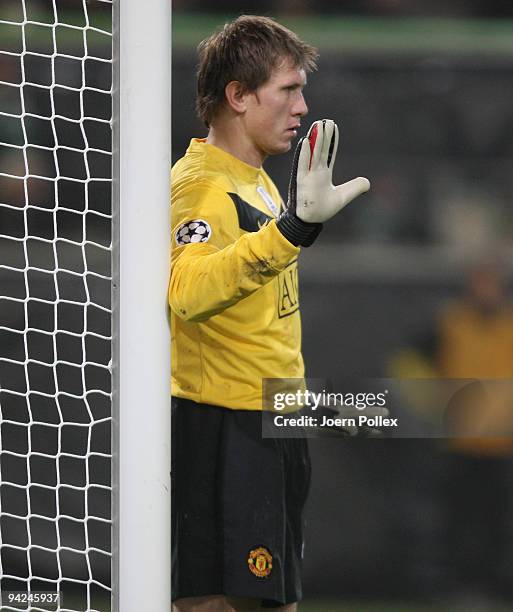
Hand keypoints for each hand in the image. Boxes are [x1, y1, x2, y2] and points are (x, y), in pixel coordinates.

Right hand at [276, 119, 369, 246]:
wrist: (309, 221)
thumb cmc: (322, 209)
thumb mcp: (343, 196)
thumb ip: (355, 187)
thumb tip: (368, 182)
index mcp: (323, 173)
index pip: (328, 153)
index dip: (331, 140)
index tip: (333, 127)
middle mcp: (315, 172)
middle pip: (320, 149)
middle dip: (323, 135)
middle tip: (325, 120)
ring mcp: (307, 176)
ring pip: (312, 154)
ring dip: (314, 140)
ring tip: (317, 125)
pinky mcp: (301, 182)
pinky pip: (302, 165)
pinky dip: (303, 154)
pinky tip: (305, 142)